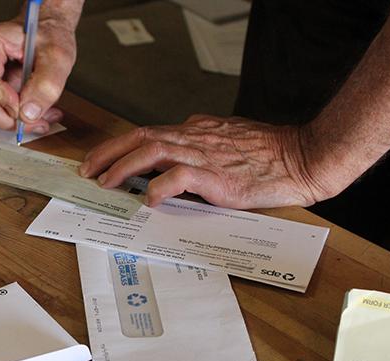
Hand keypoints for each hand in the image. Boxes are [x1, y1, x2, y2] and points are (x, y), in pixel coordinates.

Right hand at [0, 18, 76, 132]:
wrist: (48, 31)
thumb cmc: (49, 34)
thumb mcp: (57, 57)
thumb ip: (46, 85)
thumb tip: (29, 114)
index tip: (23, 102)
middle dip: (12, 118)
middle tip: (40, 119)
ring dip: (20, 120)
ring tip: (46, 114)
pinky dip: (21, 116)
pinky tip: (39, 111)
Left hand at [79, 115, 335, 208]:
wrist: (301, 158)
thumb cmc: (270, 153)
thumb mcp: (228, 139)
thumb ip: (202, 142)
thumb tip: (179, 150)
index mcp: (196, 131)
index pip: (148, 133)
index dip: (120, 146)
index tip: (101, 160)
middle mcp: (194, 137)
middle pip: (140, 136)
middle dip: (108, 152)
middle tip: (88, 169)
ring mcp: (204, 154)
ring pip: (151, 151)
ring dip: (122, 166)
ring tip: (105, 182)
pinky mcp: (216, 175)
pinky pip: (178, 176)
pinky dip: (158, 186)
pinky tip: (148, 199)